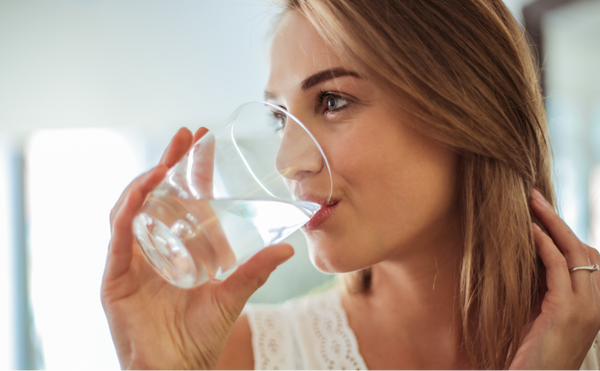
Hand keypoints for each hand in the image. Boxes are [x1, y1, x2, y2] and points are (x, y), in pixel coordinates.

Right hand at [101, 127, 293, 370]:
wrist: (177, 370)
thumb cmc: (199, 337)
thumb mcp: (231, 295)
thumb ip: (255, 271)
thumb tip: (287, 248)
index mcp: (174, 247)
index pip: (178, 199)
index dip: (187, 169)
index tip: (202, 140)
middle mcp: (150, 248)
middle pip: (153, 195)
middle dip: (167, 162)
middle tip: (185, 136)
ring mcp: (130, 260)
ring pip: (130, 207)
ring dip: (146, 178)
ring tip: (167, 159)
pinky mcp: (115, 276)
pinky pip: (119, 235)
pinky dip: (129, 209)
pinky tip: (145, 189)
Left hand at [510, 188, 599, 370]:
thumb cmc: (533, 352)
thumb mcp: (543, 314)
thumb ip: (545, 288)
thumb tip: (531, 256)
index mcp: (593, 304)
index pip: (588, 258)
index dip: (566, 233)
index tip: (542, 212)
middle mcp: (596, 304)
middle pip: (584, 249)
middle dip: (559, 220)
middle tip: (535, 197)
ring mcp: (586, 308)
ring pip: (575, 252)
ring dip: (552, 223)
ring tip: (531, 202)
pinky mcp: (567, 312)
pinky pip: (558, 268)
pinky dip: (545, 244)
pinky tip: (530, 230)